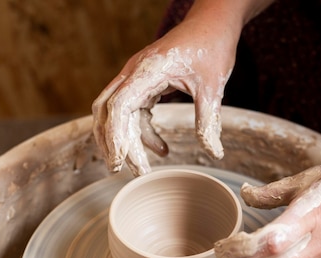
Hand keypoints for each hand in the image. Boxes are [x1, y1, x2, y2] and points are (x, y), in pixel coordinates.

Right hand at [92, 16, 239, 175]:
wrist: (212, 24)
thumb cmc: (211, 47)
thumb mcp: (213, 86)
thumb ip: (209, 121)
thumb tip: (213, 153)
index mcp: (147, 70)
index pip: (119, 106)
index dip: (115, 136)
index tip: (120, 161)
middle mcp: (134, 72)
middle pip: (108, 112)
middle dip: (113, 143)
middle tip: (123, 171)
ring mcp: (135, 77)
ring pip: (116, 114)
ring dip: (126, 141)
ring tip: (141, 167)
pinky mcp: (142, 82)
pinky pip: (132, 112)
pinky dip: (141, 133)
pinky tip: (161, 149)